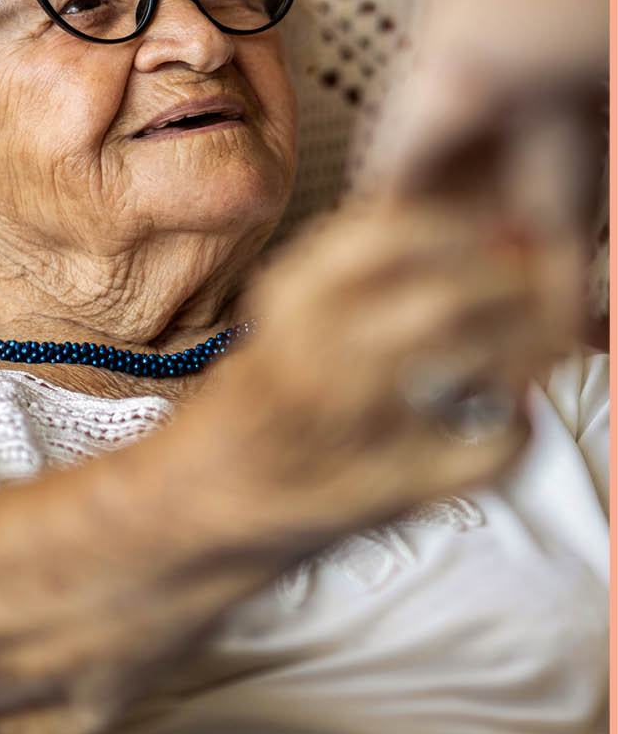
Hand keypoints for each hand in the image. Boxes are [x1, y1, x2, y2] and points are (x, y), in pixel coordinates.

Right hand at [203, 200, 583, 546]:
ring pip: (461, 353)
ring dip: (522, 339)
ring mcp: (343, 427)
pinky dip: (516, 431)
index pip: (386, 232)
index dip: (460, 224)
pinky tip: (511, 418)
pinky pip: (478, 453)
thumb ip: (354, 279)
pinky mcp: (378, 494)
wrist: (191, 509)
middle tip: (540, 284)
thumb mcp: (284, 322)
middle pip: (439, 294)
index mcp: (286, 302)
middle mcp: (309, 355)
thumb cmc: (251, 411)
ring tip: (540, 338)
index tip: (492, 230)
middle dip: (510, 282)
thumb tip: (464, 236)